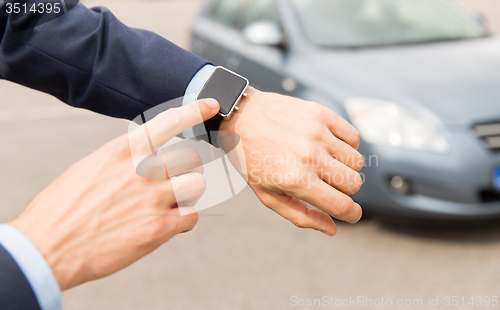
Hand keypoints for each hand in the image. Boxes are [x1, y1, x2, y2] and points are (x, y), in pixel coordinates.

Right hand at [9, 98, 219, 290]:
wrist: (48, 248)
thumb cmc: (63, 210)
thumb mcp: (89, 169)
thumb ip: (121, 160)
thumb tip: (142, 159)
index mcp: (122, 151)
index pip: (168, 122)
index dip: (194, 110)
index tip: (211, 104)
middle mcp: (142, 170)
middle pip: (191, 159)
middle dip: (187, 170)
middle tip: (175, 181)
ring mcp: (153, 199)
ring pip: (197, 185)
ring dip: (189, 193)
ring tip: (171, 203)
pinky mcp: (159, 228)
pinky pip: (191, 216)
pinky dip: (185, 220)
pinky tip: (169, 224)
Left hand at [219, 87, 362, 235]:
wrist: (241, 118)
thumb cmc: (252, 160)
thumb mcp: (268, 195)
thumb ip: (300, 215)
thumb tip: (332, 229)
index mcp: (295, 180)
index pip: (342, 205)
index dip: (352, 215)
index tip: (352, 214)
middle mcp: (309, 157)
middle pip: (354, 184)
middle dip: (344, 190)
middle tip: (326, 183)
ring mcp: (317, 133)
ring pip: (357, 161)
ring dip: (345, 167)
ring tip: (324, 163)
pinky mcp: (321, 114)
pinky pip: (353, 137)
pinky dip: (347, 145)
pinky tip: (328, 146)